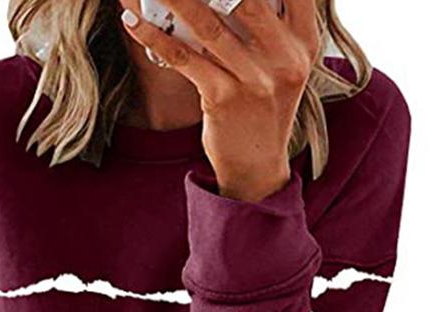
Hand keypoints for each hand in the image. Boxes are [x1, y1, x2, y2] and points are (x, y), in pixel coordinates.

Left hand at [120, 0, 321, 201]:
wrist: (257, 165)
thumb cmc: (264, 106)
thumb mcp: (281, 63)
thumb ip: (271, 23)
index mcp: (304, 40)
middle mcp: (285, 57)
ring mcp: (255, 80)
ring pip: (208, 23)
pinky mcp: (224, 100)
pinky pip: (185, 58)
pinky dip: (154, 36)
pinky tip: (133, 20)